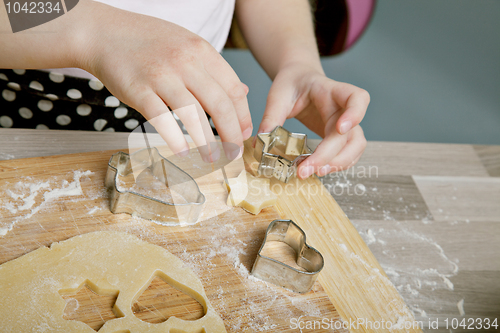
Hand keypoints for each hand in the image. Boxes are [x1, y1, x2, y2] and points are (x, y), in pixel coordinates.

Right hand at [79, 2, 251, 160]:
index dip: (243, 116)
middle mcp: (185, 61)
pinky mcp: (138, 89)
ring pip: (193, 115)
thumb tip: (242, 92)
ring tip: (212, 158)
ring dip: (206, 142)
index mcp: (201, 50)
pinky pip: (162, 120)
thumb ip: (214, 69)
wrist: (104, 32)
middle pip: (219, 105)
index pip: (234, 89)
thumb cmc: (148, 42)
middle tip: (234, 153)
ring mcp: (161, 75)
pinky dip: (175, 139)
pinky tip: (183, 151)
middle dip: (231, 134)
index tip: (245, 134)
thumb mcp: (188, 45)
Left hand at [256, 63, 368, 177]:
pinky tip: (319, 170)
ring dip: (339, 163)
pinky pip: (348, 153)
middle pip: (351, 133)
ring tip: (315, 172)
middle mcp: (343, 108)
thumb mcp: (278, 96)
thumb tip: (260, 143)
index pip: (356, 98)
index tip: (340, 129)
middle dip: (331, 155)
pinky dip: (337, 164)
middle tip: (308, 169)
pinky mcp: (339, 136)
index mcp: (331, 91)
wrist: (299, 80)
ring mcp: (345, 124)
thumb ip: (271, 118)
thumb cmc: (292, 84)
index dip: (355, 114)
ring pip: (356, 146)